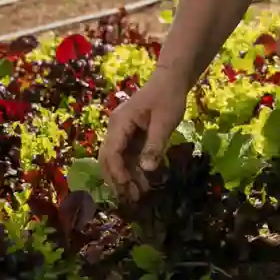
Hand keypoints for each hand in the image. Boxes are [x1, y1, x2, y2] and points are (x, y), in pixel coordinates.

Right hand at [98, 72, 189, 202]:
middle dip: (117, 179)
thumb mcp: (165, 121)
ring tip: (139, 195)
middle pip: (109, 159)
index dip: (117, 172)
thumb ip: (155, 145)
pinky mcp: (131, 136)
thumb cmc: (168, 97)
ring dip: (126, 177)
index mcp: (120, 123)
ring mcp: (123, 133)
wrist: (171, 80)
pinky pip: (128, 156)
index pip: (111, 152)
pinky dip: (134, 170)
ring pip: (118, 160)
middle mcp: (116, 129)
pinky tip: (144, 182)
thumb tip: (147, 170)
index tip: (127, 188)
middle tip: (131, 198)